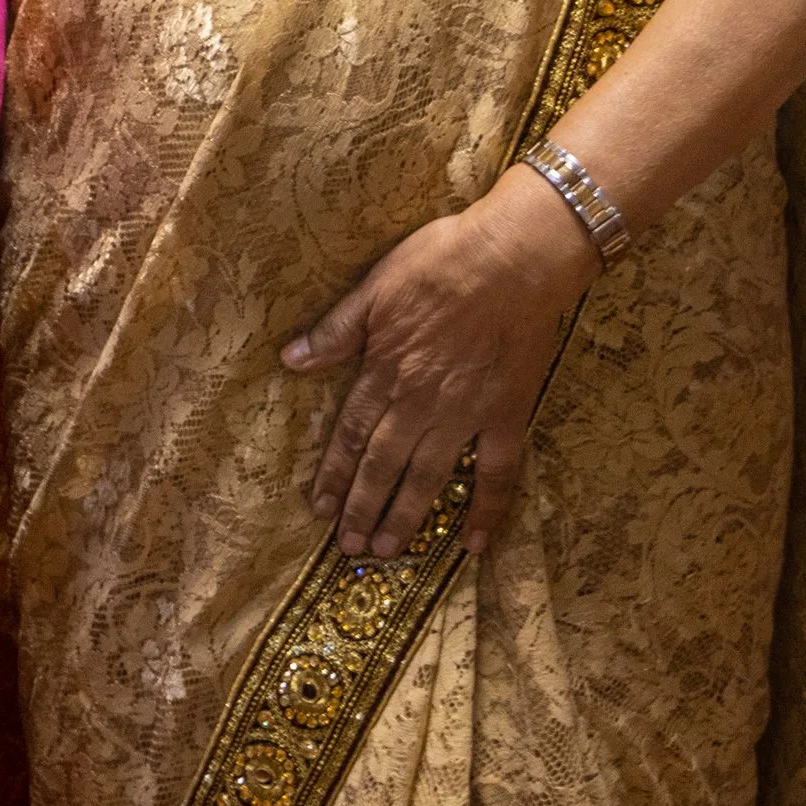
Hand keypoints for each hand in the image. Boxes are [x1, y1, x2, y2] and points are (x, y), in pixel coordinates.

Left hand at [284, 172, 595, 563]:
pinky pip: (496, 473)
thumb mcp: (377, 285)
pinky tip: (473, 543)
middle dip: (362, 507)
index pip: (350, 433)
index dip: (333, 473)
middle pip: (383, 465)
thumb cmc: (443, 260)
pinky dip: (486, 510)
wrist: (514, 256)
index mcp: (386, 371)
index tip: (320, 508)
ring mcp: (465, 414)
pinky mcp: (506, 415)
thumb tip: (291, 359)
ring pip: (428, 477)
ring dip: (405, 516)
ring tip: (388, 549)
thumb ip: (337, 329)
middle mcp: (419, 403)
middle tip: (350, 545)